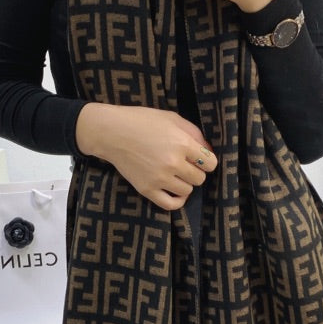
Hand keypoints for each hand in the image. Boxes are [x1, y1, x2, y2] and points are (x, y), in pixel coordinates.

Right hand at [75, 102, 217, 210]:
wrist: (112, 132)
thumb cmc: (142, 120)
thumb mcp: (172, 118)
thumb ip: (194, 134)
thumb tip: (209, 151)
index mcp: (182, 143)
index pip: (210, 163)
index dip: (207, 160)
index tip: (198, 157)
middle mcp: (173, 163)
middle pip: (199, 178)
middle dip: (195, 171)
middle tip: (184, 164)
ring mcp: (159, 178)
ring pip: (187, 191)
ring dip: (185, 183)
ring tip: (175, 174)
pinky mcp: (147, 190)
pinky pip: (171, 204)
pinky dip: (178, 201)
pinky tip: (175, 192)